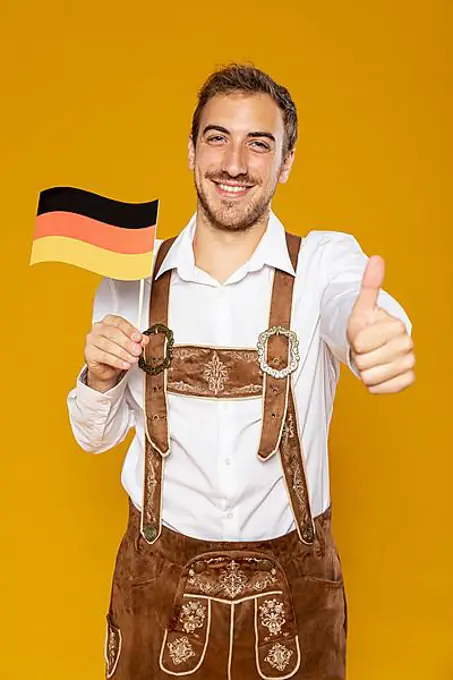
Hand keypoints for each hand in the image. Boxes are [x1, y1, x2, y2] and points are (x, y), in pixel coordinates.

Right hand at [84, 314, 148, 390]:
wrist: (107, 368)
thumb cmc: (117, 352)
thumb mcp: (130, 345)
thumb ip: (137, 340)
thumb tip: (144, 339)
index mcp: (109, 321)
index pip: (119, 322)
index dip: (130, 330)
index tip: (139, 338)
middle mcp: (98, 328)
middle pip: (113, 333)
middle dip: (128, 343)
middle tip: (137, 351)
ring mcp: (92, 340)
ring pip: (109, 345)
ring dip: (123, 353)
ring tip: (133, 359)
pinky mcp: (89, 352)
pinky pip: (104, 356)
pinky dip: (116, 361)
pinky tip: (125, 364)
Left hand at [347, 256, 414, 393]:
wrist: (375, 345)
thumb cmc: (366, 325)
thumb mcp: (362, 306)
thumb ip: (369, 284)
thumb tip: (376, 258)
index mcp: (397, 326)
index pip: (361, 344)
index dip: (355, 342)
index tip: (363, 335)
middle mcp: (408, 345)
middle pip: (364, 362)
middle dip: (359, 357)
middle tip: (366, 349)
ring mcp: (409, 363)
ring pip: (370, 377)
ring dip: (364, 371)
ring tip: (370, 359)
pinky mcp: (407, 380)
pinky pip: (380, 389)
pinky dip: (373, 385)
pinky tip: (377, 372)